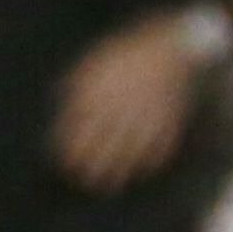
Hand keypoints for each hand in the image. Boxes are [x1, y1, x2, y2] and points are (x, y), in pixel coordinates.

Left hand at [51, 19, 201, 193]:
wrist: (168, 47)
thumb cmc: (124, 55)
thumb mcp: (92, 64)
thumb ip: (77, 86)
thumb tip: (63, 108)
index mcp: (99, 92)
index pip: (81, 127)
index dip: (72, 149)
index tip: (66, 164)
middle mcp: (122, 107)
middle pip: (104, 143)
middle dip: (93, 165)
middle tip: (85, 182)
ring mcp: (146, 114)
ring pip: (131, 149)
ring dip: (120, 169)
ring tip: (111, 184)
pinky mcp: (168, 119)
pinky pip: (160, 144)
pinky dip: (151, 160)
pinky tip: (143, 169)